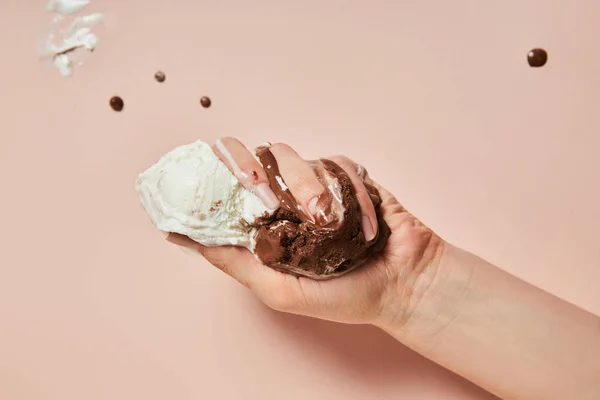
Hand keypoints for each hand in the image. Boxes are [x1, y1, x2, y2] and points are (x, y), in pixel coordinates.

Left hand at [167, 137, 443, 325]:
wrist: (404, 284)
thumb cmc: (344, 296)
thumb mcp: (280, 291)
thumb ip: (236, 264)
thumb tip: (185, 239)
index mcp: (266, 224)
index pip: (229, 186)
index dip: (215, 174)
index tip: (208, 178)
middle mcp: (287, 199)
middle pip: (256, 157)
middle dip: (252, 168)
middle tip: (264, 195)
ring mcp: (318, 184)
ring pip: (296, 158)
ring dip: (308, 186)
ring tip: (326, 220)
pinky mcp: (348, 176)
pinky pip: (337, 163)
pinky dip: (349, 191)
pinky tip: (364, 223)